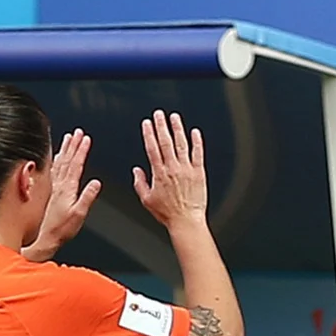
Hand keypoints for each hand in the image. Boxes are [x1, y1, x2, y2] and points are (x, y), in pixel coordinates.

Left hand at [23, 129, 102, 261]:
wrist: (43, 237)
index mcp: (67, 188)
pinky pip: (52, 169)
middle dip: (74, 145)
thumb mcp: (79, 215)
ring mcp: (51, 186)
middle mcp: (58, 184)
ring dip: (65, 149)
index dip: (81, 150)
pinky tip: (55, 155)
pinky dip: (55, 158)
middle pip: (67, 160)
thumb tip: (96, 183)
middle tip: (78, 133)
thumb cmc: (60, 229)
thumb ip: (87, 197)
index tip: (86, 138)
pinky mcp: (47, 190)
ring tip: (69, 138)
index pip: (76, 165)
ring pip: (59, 162)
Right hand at [132, 110, 207, 229]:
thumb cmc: (168, 213)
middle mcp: (173, 168)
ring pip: (181, 144)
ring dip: (177, 129)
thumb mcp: (147, 200)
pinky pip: (198, 154)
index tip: (147, 123)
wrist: (186, 221)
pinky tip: (195, 132)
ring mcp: (187, 169)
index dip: (148, 133)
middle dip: (161, 126)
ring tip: (174, 117)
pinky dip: (197, 142)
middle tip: (159, 114)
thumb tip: (136, 171)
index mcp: (159, 173)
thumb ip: (139, 183)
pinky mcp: (199, 173)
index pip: (152, 148)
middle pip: (166, 142)